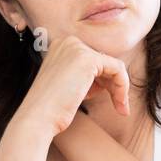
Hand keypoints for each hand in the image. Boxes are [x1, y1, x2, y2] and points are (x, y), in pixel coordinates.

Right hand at [16, 34, 130, 135]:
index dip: (102, 81)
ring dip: (120, 88)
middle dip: (112, 85)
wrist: (38, 118)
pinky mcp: (88, 59)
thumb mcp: (69, 84)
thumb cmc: (51, 109)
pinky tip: (120, 103)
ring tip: (121, 108)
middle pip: (104, 62)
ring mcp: (77, 48)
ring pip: (114, 66)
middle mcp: (68, 42)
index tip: (104, 99)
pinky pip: (118, 69)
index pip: (94, 60)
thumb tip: (110, 74)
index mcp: (61, 46)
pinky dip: (122, 87)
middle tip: (119, 106)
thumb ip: (85, 75)